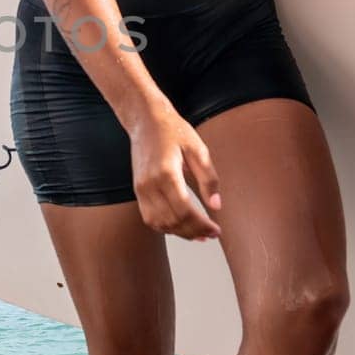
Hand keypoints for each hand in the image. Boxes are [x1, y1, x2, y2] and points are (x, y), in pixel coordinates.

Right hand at [128, 101, 222, 240]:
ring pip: (159, 223)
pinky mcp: (137, 190)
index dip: (202, 225)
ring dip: (180, 233)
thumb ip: (208, 179)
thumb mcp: (198, 149)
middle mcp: (149, 184)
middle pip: (172, 221)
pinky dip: (166, 227)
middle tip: (211, 234)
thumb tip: (216, 206)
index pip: (185, 211)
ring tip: (198, 235)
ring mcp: (140, 189)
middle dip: (194, 232)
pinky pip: (149, 217)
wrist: (145, 120)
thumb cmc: (173, 130)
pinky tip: (180, 226)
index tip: (216, 230)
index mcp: (166, 173)